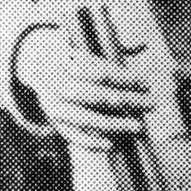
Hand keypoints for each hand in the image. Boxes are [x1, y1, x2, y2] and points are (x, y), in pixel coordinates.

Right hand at [12, 23, 153, 149]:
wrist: (38, 69)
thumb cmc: (75, 61)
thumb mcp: (90, 47)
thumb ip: (114, 47)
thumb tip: (141, 45)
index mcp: (68, 63)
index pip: (101, 73)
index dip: (126, 79)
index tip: (146, 84)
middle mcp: (60, 85)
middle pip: (96, 95)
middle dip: (127, 101)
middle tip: (151, 104)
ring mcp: (56, 106)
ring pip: (85, 118)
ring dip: (114, 124)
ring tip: (138, 126)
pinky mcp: (56, 123)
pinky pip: (73, 136)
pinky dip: (92, 143)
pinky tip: (112, 145)